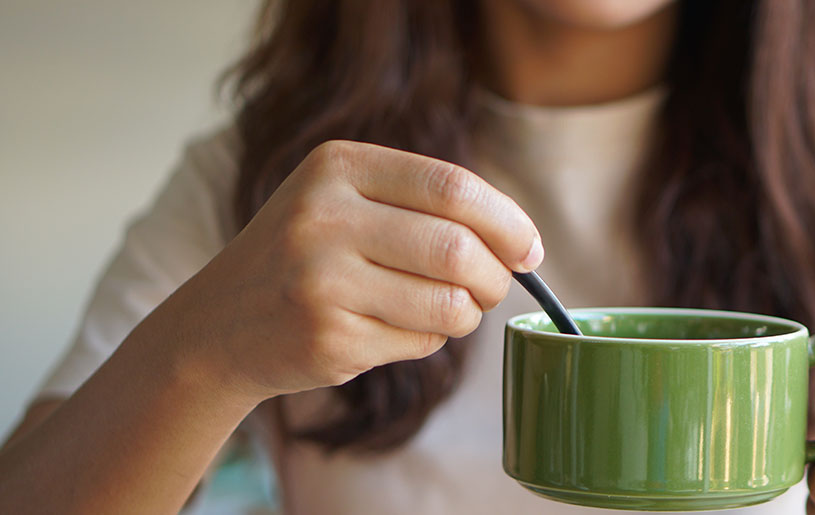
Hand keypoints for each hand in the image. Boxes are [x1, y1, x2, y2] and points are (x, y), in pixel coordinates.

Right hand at [134, 140, 541, 400]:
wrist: (218, 325)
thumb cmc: (308, 255)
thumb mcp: (346, 199)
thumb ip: (426, 205)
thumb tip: (523, 244)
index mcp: (336, 167)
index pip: (452, 186)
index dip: (507, 221)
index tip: (529, 249)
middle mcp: (323, 217)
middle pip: (457, 248)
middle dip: (495, 276)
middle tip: (494, 288)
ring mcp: (321, 282)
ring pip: (448, 304)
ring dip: (468, 314)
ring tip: (451, 310)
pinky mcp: (328, 339)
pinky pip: (420, 342)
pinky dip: (430, 340)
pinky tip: (397, 329)